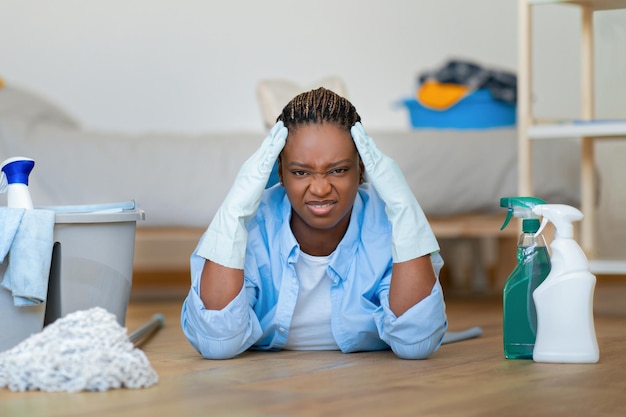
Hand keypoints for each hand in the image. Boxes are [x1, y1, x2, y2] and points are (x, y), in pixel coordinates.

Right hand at [198, 121, 287, 268]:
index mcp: (250, 171)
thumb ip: (262, 187)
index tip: (279, 138)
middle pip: (265, 148)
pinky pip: (269, 153)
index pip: (263, 156)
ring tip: (284, 126)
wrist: (233, 213)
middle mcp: (251, 165)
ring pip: (267, 147)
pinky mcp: (257, 169)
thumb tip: (272, 187)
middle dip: (273, 137)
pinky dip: (276, 143)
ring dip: (276, 136)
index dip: (271, 146)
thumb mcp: (255, 194)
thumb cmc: (243, 208)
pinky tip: (284, 135)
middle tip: (283, 126)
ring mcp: (253, 166)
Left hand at [351, 122, 431, 261]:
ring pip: (370, 147)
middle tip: (354, 126)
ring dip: (362, 136)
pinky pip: (369, 151)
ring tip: (353, 126)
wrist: (404, 212)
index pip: (373, 157)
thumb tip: (366, 187)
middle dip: (363, 138)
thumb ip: (377, 187)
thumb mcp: (383, 194)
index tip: (357, 138)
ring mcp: (384, 165)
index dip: (366, 147)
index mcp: (386, 172)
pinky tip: (355, 133)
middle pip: (371, 149)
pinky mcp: (381, 167)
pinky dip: (362, 141)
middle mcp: (386, 165)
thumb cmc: (394, 208)